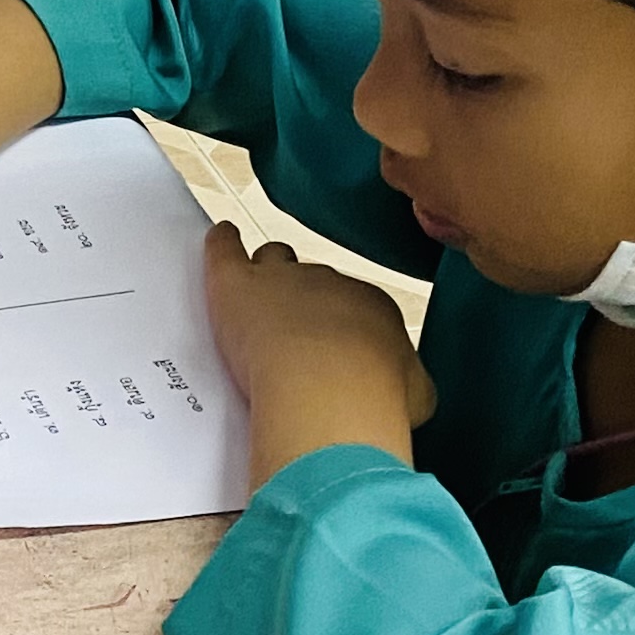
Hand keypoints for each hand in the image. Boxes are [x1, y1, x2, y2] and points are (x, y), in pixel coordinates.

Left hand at [202, 221, 435, 480]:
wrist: (333, 390)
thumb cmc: (376, 399)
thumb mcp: (413, 394)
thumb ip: (404, 380)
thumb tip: (405, 389)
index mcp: (371, 305)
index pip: (352, 303)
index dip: (338, 325)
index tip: (330, 349)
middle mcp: (329, 282)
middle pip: (311, 278)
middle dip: (302, 299)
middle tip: (292, 331)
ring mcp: (281, 278)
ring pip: (271, 259)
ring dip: (264, 271)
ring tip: (254, 283)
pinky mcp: (236, 283)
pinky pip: (225, 248)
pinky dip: (222, 242)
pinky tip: (221, 235)